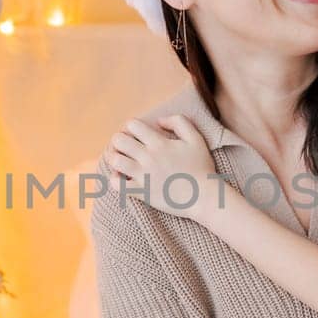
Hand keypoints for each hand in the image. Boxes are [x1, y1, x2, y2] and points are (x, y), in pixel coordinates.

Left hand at [102, 115, 220, 218]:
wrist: (204, 197)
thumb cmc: (201, 167)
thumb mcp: (196, 138)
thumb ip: (179, 122)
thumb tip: (159, 120)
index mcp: (159, 143)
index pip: (132, 125)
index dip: (130, 127)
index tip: (135, 135)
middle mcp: (148, 157)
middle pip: (118, 140)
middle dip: (119, 141)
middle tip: (125, 147)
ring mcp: (143, 175)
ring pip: (114, 160)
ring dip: (114, 158)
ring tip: (121, 161)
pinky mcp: (141, 192)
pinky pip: (116, 185)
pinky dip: (114, 179)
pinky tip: (122, 178)